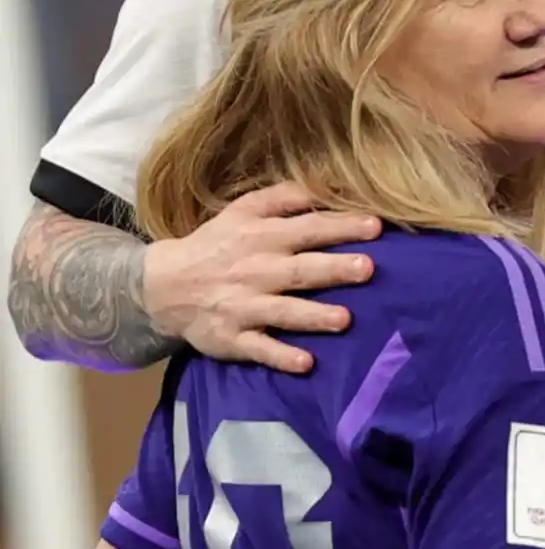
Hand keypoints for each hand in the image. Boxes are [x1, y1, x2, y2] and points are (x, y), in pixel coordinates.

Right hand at [142, 182, 379, 371]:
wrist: (166, 284)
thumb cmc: (218, 242)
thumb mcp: (244, 209)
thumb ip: (285, 197)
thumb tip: (327, 185)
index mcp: (262, 236)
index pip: (307, 229)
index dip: (340, 226)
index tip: (375, 225)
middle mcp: (257, 271)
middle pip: (301, 270)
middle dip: (334, 269)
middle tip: (368, 268)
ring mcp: (245, 307)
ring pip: (285, 312)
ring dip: (314, 316)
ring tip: (345, 320)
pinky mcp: (233, 339)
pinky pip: (260, 349)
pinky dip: (281, 356)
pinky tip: (306, 363)